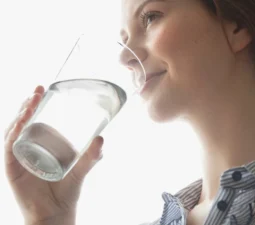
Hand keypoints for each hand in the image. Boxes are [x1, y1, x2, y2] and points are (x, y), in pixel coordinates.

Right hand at [4, 85, 103, 223]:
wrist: (56, 212)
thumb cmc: (67, 190)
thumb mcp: (82, 168)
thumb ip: (92, 155)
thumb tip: (101, 137)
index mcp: (43, 144)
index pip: (37, 120)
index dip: (38, 104)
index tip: (45, 89)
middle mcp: (29, 147)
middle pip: (25, 121)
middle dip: (30, 103)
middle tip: (39, 90)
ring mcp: (20, 155)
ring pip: (15, 129)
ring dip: (21, 113)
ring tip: (32, 100)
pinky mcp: (13, 167)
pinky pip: (10, 146)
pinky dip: (14, 132)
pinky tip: (21, 122)